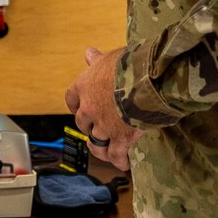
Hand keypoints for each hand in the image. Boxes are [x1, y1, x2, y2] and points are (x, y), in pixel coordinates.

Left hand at [64, 46, 143, 170]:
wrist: (145, 80)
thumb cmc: (129, 65)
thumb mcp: (110, 59)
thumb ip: (99, 61)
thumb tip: (89, 53)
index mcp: (84, 86)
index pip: (71, 99)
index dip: (76, 106)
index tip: (80, 108)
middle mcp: (89, 108)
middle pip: (83, 123)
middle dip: (90, 127)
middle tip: (99, 129)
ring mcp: (103, 125)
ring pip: (95, 142)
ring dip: (100, 149)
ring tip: (106, 152)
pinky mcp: (120, 138)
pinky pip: (115, 155)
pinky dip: (119, 161)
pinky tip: (124, 164)